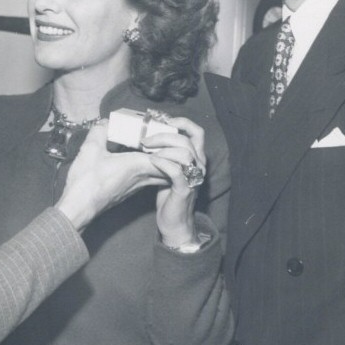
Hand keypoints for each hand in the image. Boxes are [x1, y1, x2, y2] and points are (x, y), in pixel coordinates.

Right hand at [55, 121, 167, 230]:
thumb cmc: (86, 181)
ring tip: (161, 151)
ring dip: (164, 165)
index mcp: (137, 165)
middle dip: (171, 155)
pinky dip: (153, 172)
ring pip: (160, 176)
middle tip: (168, 142)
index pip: (165, 155)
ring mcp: (136, 187)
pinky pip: (149, 181)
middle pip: (167, 167)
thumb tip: (106, 123)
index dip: (168, 145)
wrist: (79, 207)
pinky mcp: (129, 193)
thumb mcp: (90, 148)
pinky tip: (145, 165)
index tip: (167, 135)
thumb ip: (100, 131)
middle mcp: (141, 177)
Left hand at [140, 116, 206, 248]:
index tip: (163, 120)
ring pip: (185, 153)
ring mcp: (193, 178)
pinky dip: (162, 163)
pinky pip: (176, 171)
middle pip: (187, 139)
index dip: (182, 122)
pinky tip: (151, 161)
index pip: (197, 132)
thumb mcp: (168, 170)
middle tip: (145, 139)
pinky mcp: (185, 190)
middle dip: (164, 135)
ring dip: (163, 148)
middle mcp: (198, 166)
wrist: (174, 223)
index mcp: (196, 158)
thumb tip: (146, 138)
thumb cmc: (169, 196)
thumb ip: (165, 154)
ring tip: (146, 150)